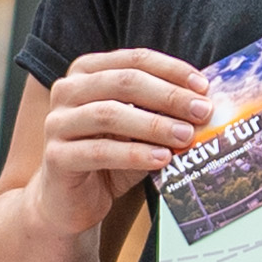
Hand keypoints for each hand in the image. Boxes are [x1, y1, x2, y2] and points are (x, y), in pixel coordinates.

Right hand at [25, 48, 217, 235]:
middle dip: (168, 96)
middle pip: (123, 82)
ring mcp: (57, 123)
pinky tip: (161, 159)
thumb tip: (205, 102)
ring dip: (154, 125)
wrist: (72, 201)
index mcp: (87, 72)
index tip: (204, 86)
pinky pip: (99, 151)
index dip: (171, 70)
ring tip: (186, 136)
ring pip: (110, 114)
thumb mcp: (138, 129)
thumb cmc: (109, 158)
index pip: (134, 60)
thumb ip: (161, 111)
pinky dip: (135, 154)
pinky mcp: (56, 156)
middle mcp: (67, 91)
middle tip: (201, 111)